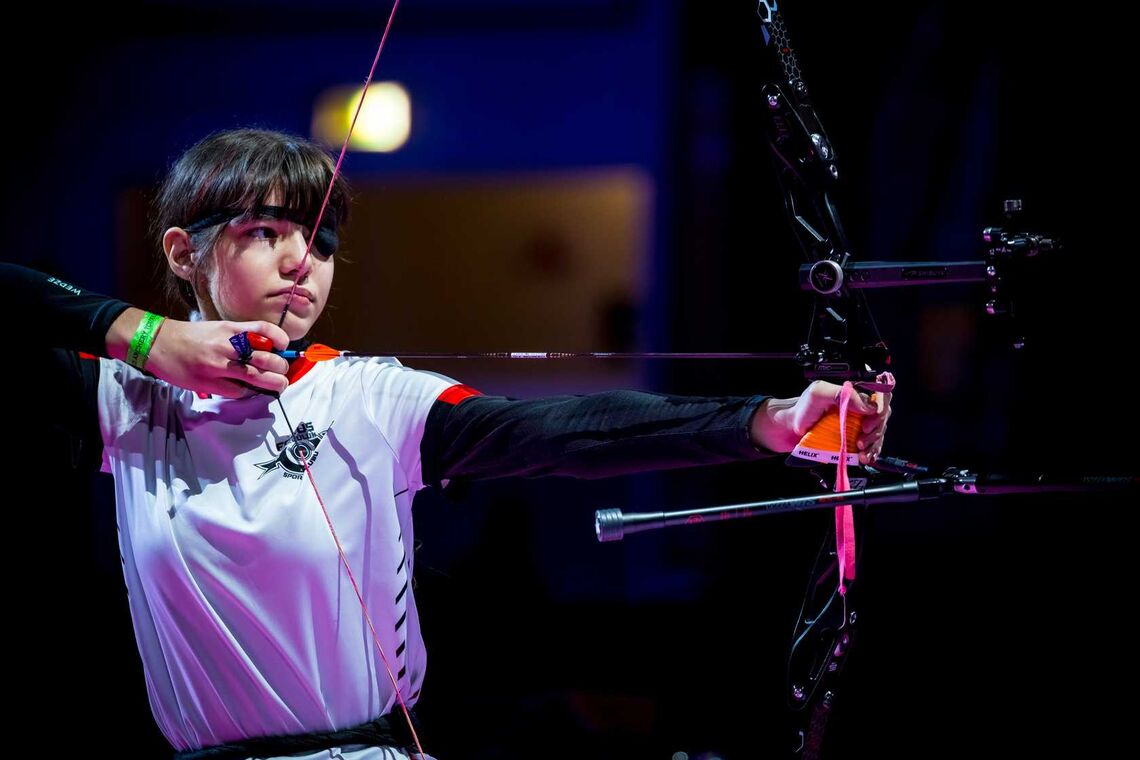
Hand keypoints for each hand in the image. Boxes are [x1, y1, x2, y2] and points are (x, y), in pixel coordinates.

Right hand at [109, 309, 290, 396]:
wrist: (159, 344)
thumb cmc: (193, 337)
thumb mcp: (219, 328)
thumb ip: (241, 338)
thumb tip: (269, 352)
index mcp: (231, 329)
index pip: (265, 330)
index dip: (281, 339)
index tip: (284, 346)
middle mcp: (226, 346)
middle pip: (267, 358)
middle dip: (281, 368)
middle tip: (282, 372)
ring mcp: (217, 365)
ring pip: (257, 377)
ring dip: (273, 383)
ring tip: (278, 384)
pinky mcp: (208, 383)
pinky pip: (238, 391)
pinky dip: (247, 392)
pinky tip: (247, 388)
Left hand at [751, 377, 892, 464]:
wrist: (790, 429)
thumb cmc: (803, 409)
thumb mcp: (819, 393)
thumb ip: (844, 395)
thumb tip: (869, 406)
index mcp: (854, 395)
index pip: (881, 397)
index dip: (880, 410)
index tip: (867, 423)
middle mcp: (859, 409)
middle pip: (882, 417)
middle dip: (876, 430)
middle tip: (861, 439)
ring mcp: (858, 426)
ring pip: (879, 433)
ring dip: (874, 444)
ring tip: (861, 451)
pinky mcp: (854, 440)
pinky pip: (871, 446)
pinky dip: (872, 453)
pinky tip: (864, 457)